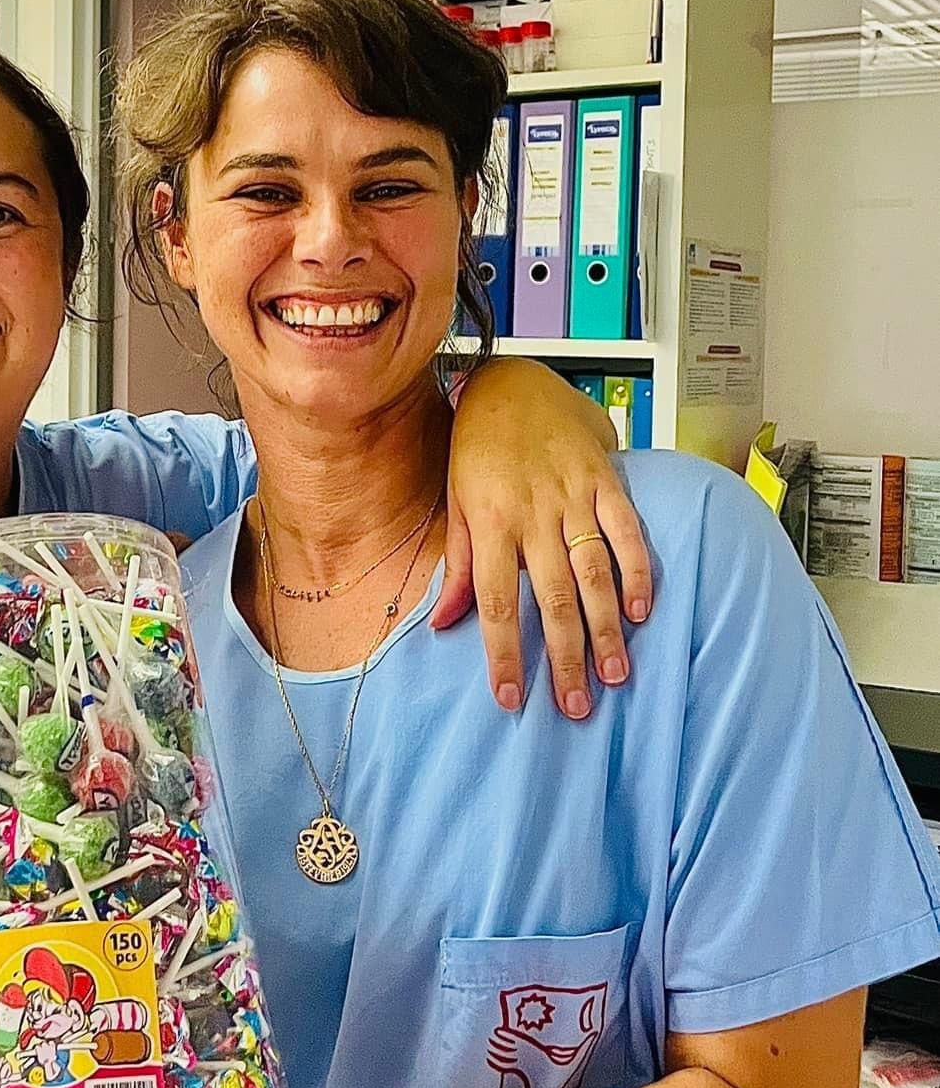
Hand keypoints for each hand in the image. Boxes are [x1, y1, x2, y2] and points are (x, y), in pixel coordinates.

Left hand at [435, 359, 652, 718]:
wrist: (511, 381)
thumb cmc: (477, 447)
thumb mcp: (455, 504)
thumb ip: (459, 566)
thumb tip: (443, 625)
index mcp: (489, 523)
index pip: (496, 603)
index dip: (504, 654)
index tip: (511, 699)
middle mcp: (532, 514)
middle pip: (552, 598)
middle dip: (565, 657)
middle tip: (577, 706)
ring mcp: (572, 497)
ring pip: (593, 572)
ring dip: (607, 628)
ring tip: (616, 674)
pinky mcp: (604, 480)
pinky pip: (626, 530)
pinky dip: (638, 570)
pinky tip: (643, 610)